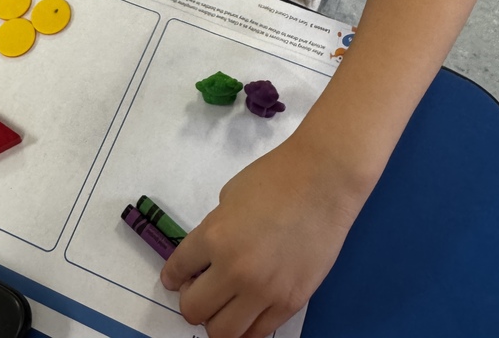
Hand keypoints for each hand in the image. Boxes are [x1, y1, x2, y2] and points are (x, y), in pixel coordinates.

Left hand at [161, 136, 360, 337]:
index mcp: (214, 236)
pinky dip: (246, 326)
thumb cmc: (276, 176)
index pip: (177, 271)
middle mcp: (234, 270)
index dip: (173, 276)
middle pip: (193, 311)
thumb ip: (215, 228)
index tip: (177, 279)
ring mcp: (264, 291)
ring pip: (223, 333)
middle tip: (202, 288)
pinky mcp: (290, 303)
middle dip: (192, 300)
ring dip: (217, 320)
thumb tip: (210, 256)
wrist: (324, 179)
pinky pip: (257, 333)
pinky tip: (248, 309)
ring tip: (225, 303)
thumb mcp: (230, 196)